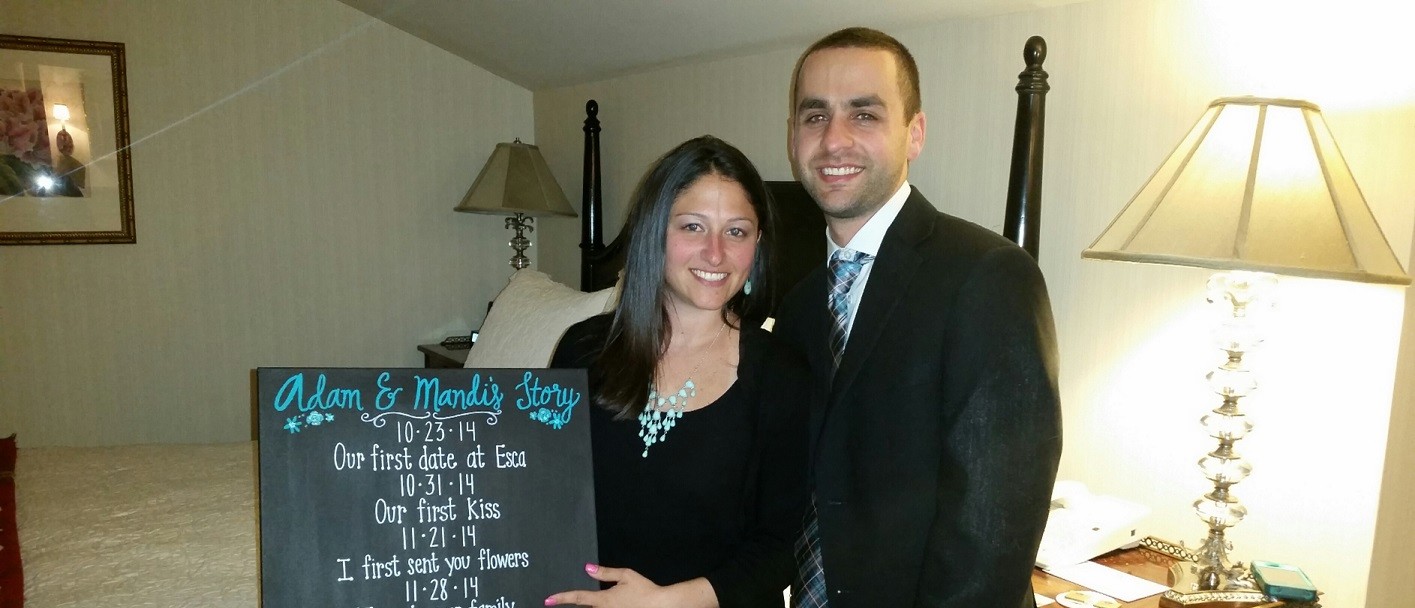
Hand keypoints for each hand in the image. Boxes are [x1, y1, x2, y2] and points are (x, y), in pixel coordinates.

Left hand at [544, 563, 666, 607]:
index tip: (548, 600)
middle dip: (574, 604)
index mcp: (603, 599)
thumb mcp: (625, 575)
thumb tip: (587, 568)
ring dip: (589, 607)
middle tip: (561, 601)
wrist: (661, 606)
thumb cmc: (645, 590)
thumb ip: (604, 572)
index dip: (561, 598)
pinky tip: (604, 604)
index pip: (577, 598)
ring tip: (598, 599)